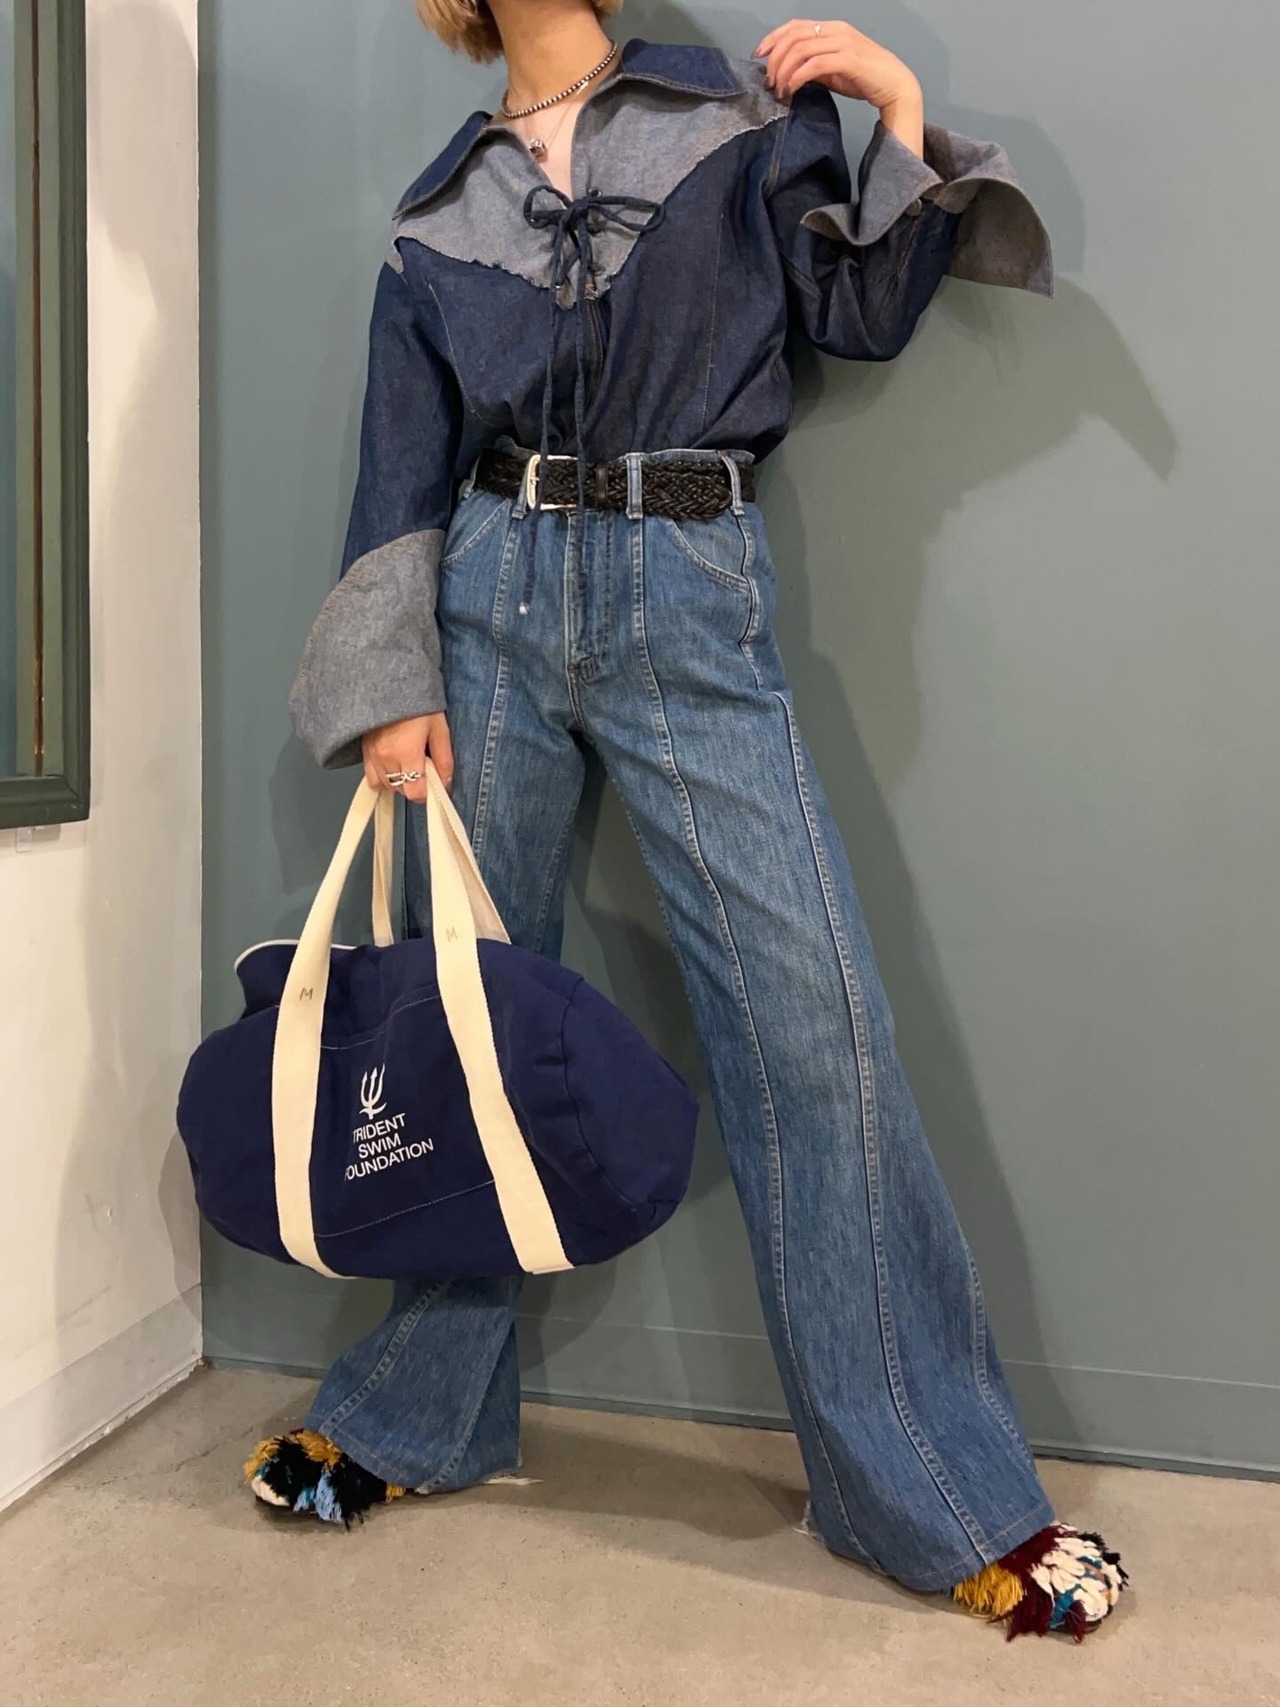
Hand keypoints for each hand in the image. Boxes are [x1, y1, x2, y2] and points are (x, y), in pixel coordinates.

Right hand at [361, 711, 453, 804]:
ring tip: (409, 767)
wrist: (391, 681)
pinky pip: (371, 777)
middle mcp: (385, 756)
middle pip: (401, 790)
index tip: (434, 787)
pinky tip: (393, 766)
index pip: (415, 792)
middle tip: (424, 769)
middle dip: (415, 786)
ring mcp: (372, 754)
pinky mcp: (364, 750)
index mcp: (406, 752)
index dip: (427, 794)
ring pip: (385, 786)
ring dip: (399, 782)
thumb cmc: (417, 702)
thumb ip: (444, 760)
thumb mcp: (439, 729)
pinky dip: (383, 777)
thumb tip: (446, 782)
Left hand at [754, 18, 922, 142]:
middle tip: (769, 82)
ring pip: (801, 49)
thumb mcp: (833, 71)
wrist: (895, 86)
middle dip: (774, 59)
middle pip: (793, 36)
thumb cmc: (865, 78)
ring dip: (784, 70)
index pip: (794, 26)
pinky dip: (798, 77)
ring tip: (780, 90)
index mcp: (831, 28)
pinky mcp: (849, 60)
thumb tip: (790, 73)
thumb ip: (813, 67)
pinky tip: (792, 90)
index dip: (772, 38)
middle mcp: (836, 30)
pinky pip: (815, 64)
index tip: (758, 56)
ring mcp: (843, 43)